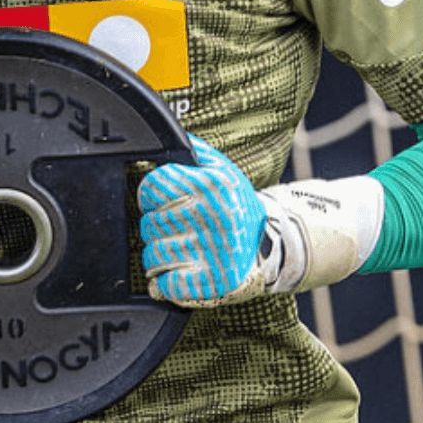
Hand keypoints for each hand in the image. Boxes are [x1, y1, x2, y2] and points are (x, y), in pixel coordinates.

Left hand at [138, 134, 277, 306]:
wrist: (274, 247)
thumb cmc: (238, 208)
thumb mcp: (224, 171)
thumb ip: (195, 152)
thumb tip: (169, 137)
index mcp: (209, 187)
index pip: (152, 187)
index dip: (153, 196)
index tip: (164, 202)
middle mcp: (209, 217)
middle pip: (148, 224)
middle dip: (158, 228)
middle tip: (178, 229)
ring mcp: (210, 253)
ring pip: (152, 257)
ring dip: (161, 257)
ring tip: (182, 251)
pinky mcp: (211, 284)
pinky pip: (165, 286)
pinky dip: (166, 284)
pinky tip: (180, 274)